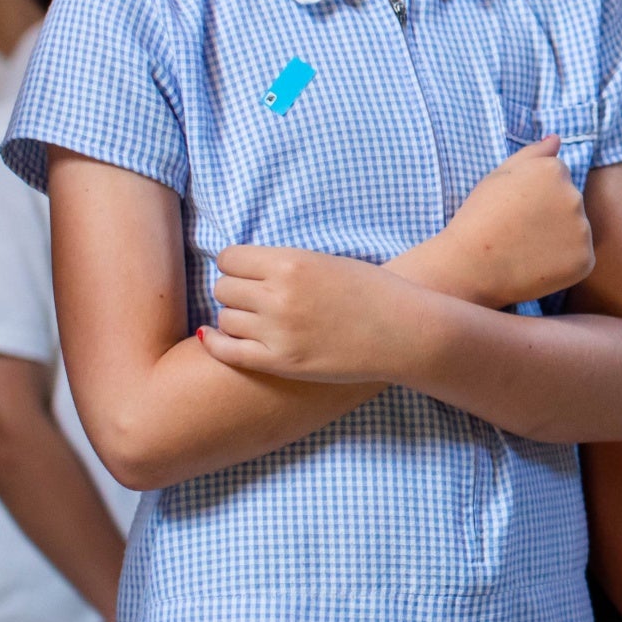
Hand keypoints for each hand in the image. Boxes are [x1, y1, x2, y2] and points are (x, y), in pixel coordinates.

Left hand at [201, 248, 432, 382]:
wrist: (405, 332)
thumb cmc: (373, 292)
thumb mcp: (327, 262)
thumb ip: (285, 264)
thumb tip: (242, 269)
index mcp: (292, 263)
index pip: (229, 258)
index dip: (235, 265)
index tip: (245, 273)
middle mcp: (280, 295)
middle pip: (224, 288)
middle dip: (235, 291)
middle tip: (252, 298)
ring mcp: (278, 331)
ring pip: (226, 318)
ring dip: (235, 317)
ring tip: (256, 320)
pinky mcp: (281, 362)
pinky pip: (229, 351)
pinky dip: (217, 343)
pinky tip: (217, 338)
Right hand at [432, 138, 594, 306]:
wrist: (470, 267)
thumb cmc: (479, 218)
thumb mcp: (499, 175)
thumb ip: (532, 154)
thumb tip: (556, 138)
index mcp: (554, 170)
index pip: (557, 176)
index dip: (534, 194)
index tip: (515, 207)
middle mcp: (574, 196)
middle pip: (569, 202)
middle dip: (550, 213)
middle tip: (519, 229)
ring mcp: (582, 230)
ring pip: (576, 229)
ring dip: (559, 237)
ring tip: (526, 248)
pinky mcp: (585, 259)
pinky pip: (579, 257)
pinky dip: (564, 263)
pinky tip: (537, 265)